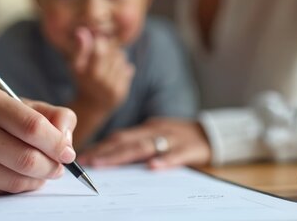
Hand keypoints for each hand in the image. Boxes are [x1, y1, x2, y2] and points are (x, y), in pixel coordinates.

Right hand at [0, 85, 76, 196]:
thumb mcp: (11, 105)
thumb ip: (47, 115)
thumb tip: (68, 138)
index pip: (31, 125)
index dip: (57, 143)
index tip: (68, 152)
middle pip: (26, 157)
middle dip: (51, 167)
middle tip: (58, 168)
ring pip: (14, 179)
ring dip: (37, 181)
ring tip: (41, 174)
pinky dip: (16, 189)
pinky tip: (16, 179)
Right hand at [70, 27, 134, 112]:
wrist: (93, 105)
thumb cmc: (83, 79)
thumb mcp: (77, 64)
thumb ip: (80, 48)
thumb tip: (82, 30)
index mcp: (86, 73)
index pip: (100, 50)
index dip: (102, 42)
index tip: (99, 40)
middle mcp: (100, 82)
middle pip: (112, 52)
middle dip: (110, 47)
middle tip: (105, 48)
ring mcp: (111, 88)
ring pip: (121, 58)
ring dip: (116, 55)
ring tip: (108, 61)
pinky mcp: (121, 92)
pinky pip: (127, 67)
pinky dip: (122, 65)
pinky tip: (114, 70)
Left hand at [78, 118, 211, 169]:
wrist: (213, 133)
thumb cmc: (180, 138)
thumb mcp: (159, 136)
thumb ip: (139, 144)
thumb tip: (110, 156)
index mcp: (148, 128)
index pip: (120, 136)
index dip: (101, 146)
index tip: (83, 157)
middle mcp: (157, 130)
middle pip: (128, 140)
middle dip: (105, 152)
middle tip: (86, 163)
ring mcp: (174, 138)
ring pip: (146, 146)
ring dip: (123, 156)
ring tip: (104, 165)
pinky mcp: (191, 148)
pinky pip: (177, 155)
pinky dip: (165, 160)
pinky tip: (152, 168)